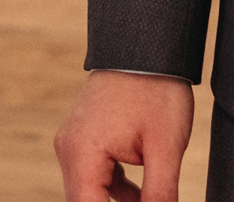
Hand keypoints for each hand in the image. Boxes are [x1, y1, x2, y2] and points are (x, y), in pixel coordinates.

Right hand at [55, 70, 192, 201]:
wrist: (147, 46)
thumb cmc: (156, 91)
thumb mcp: (165, 150)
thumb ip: (159, 197)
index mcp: (82, 153)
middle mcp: (69, 148)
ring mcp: (74, 141)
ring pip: (90, 191)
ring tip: (150, 197)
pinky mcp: (85, 136)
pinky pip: (95, 174)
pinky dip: (116, 189)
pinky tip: (144, 192)